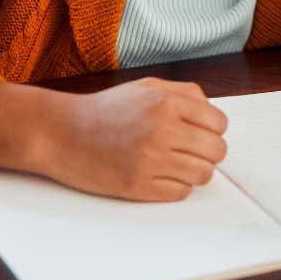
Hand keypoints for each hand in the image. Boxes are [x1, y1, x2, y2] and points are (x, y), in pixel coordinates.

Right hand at [39, 77, 228, 201]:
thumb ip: (183, 92)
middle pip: (216, 150)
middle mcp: (161, 129)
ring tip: (175, 164)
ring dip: (194, 171)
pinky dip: (175, 187)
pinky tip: (159, 176)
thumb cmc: (105, 109)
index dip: (213, 129)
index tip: (199, 133)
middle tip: (190, 151)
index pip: (218, 122)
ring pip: (203, 174)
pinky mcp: (138, 186)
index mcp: (165, 101)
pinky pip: (180, 193)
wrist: (61, 132)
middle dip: (208, 152)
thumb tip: (212, 110)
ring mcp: (150, 159)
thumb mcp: (145, 87)